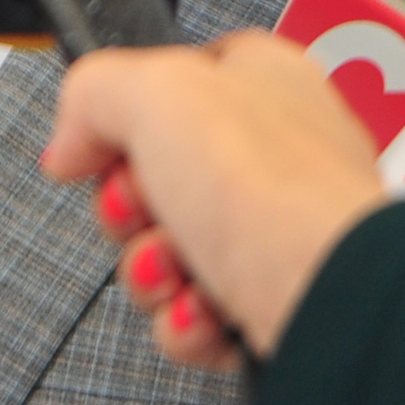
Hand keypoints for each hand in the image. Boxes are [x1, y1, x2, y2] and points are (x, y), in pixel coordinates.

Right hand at [40, 33, 388, 364]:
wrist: (334, 303)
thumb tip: (70, 142)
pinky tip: (204, 312)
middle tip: (146, 208)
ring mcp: (276, 233)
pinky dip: (187, 322)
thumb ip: (93, 92)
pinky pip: (196, 314)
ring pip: (167, 251)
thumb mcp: (155, 92)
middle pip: (154, 178)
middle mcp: (274, 154)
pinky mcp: (274, 303)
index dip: (123, 116)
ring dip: (151, 270)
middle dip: (128, 208)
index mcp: (262, 82)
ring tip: (177, 269)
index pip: (171, 84)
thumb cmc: (276, 191)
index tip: (103, 142)